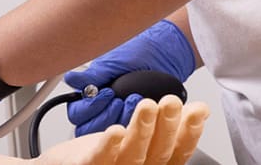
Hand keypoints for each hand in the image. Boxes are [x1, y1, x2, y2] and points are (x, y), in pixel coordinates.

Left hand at [38, 96, 209, 164]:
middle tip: (173, 102)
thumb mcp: (140, 135)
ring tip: (149, 106)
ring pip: (131, 153)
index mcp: (150, 163)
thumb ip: (165, 125)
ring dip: (142, 130)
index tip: (198, 109)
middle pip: (157, 152)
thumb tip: (195, 108)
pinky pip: (97, 159)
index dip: (190, 131)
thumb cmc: (102, 152)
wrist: (61, 164)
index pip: (177, 151)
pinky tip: (115, 131)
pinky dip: (107, 146)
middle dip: (167, 125)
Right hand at [64, 20, 196, 135]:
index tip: (106, 92)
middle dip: (106, 114)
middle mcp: (104, 108)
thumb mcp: (114, 62)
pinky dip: (138, 120)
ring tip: (134, 98)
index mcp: (92, 93)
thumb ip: (93, 75)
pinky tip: (145, 106)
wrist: (168, 50)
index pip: (78, 113)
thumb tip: (71, 80)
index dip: (89, 106)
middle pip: (90, 128)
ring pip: (111, 132)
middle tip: (118, 98)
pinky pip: (134, 131)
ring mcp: (122, 116)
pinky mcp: (141, 122)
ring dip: (122, 118)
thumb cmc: (140, 51)